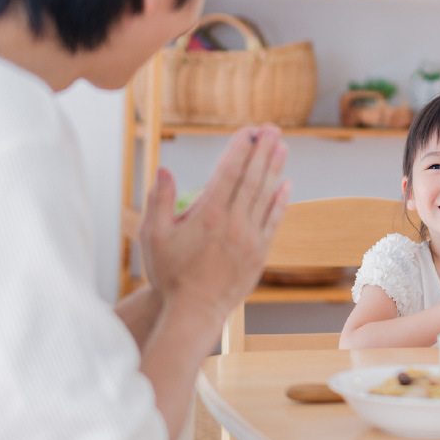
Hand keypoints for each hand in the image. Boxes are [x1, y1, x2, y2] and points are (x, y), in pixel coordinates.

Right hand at [139, 125, 291, 321]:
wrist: (193, 311)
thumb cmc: (169, 273)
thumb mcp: (153, 236)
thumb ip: (159, 201)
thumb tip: (164, 169)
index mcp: (207, 214)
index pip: (228, 172)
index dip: (240, 148)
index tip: (248, 131)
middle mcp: (232, 223)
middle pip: (251, 178)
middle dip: (262, 150)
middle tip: (272, 128)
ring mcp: (249, 238)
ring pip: (265, 196)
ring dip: (274, 169)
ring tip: (282, 146)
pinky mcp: (259, 253)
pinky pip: (273, 220)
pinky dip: (280, 201)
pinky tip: (286, 184)